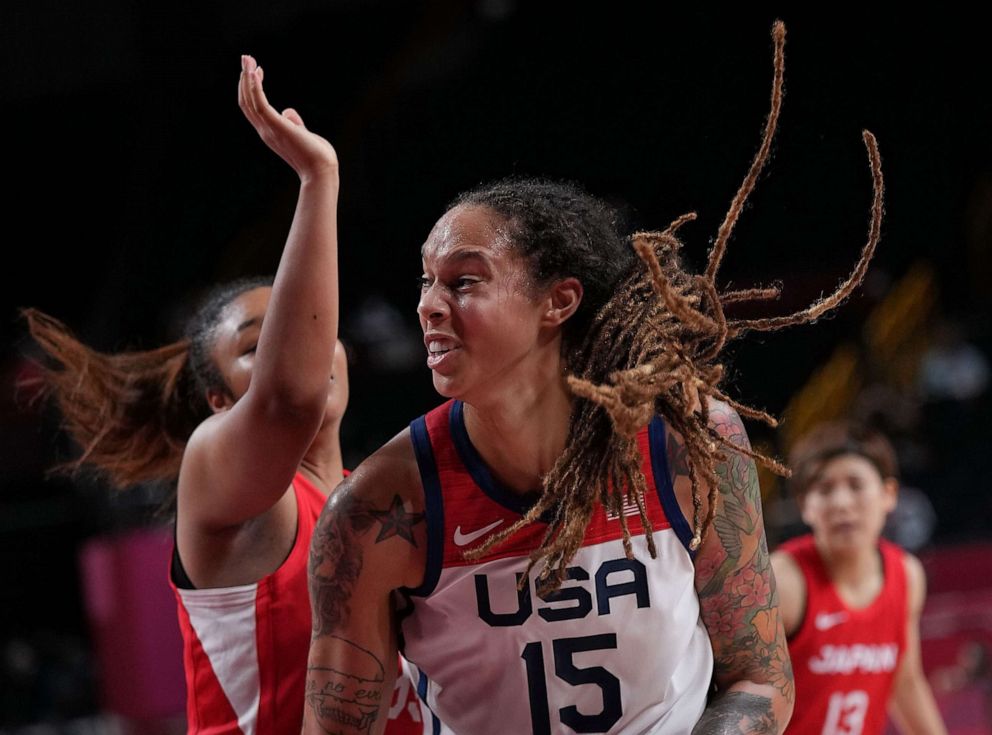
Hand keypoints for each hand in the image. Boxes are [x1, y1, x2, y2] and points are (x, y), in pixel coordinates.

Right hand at [238, 55, 337, 182]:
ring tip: (247, 58)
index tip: (257, 70)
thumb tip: (288, 112)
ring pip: (250, 100)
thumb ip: (294, 123)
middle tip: (246, 58)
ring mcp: (269, 129)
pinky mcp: (277, 126)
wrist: (322, 171)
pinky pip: (260, 104)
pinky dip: (256, 88)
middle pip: (246, 102)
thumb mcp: (303, 134)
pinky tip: (256, 72)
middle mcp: (265, 130)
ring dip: (247, 78)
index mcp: (270, 131)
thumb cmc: (316, 156)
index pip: (254, 107)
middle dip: (244, 78)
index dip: (251, 88)